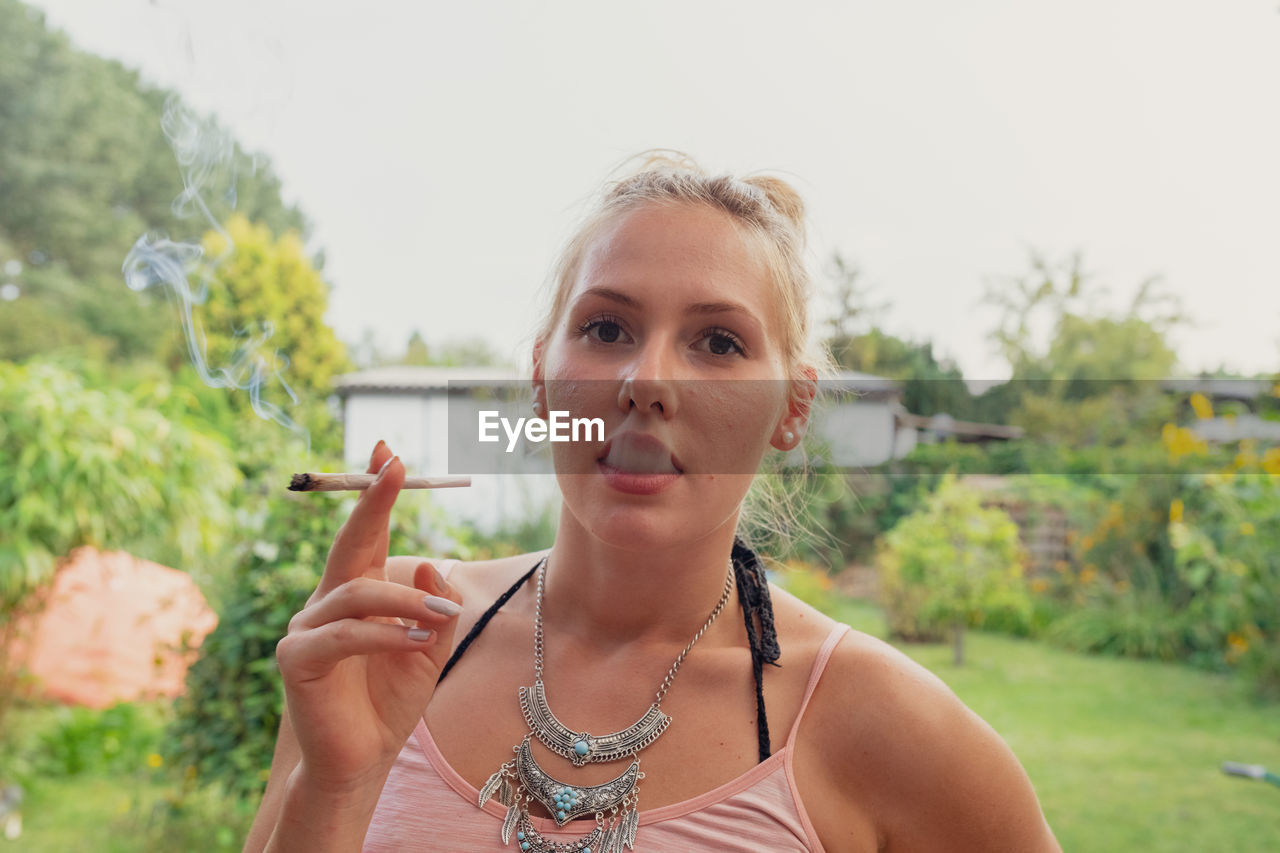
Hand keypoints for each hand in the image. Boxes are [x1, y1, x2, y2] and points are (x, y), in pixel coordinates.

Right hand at [274, 441, 462, 795]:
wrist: (361, 761)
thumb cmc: (389, 704)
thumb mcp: (427, 652)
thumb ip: (434, 611)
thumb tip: (429, 566)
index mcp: (357, 594)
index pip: (367, 536)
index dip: (377, 496)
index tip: (390, 453)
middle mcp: (327, 602)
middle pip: (350, 542)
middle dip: (372, 502)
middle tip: (395, 466)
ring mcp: (307, 628)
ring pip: (358, 593)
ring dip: (405, 602)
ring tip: (440, 620)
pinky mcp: (298, 659)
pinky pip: (343, 634)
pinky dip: (382, 635)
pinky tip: (413, 643)